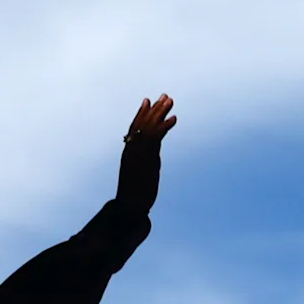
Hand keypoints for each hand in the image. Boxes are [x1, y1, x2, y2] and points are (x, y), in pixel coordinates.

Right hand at [118, 93, 175, 215]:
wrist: (130, 207)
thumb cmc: (135, 194)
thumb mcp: (142, 172)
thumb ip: (147, 159)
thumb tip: (154, 151)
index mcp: (129, 152)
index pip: (134, 128)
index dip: (141, 113)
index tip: (148, 100)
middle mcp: (132, 150)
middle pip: (142, 123)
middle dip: (155, 109)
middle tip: (166, 96)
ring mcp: (138, 154)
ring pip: (149, 127)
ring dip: (161, 113)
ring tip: (170, 101)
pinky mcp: (146, 159)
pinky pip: (156, 138)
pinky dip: (164, 127)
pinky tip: (174, 119)